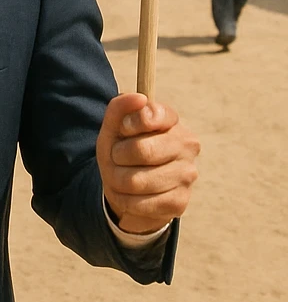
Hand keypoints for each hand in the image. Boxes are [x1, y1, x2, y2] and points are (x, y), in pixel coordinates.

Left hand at [97, 94, 199, 234]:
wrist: (129, 187)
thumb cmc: (123, 149)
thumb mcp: (114, 127)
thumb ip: (120, 107)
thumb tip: (139, 98)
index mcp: (171, 119)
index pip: (149, 116)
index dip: (128, 124)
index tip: (123, 129)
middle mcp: (186, 145)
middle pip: (141, 150)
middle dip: (118, 156)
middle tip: (117, 157)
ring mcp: (187, 175)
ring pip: (136, 180)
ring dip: (117, 180)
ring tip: (121, 177)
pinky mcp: (180, 202)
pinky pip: (139, 203)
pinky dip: (124, 199)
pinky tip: (130, 194)